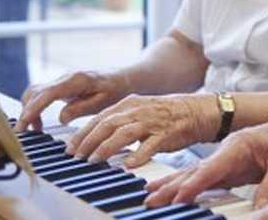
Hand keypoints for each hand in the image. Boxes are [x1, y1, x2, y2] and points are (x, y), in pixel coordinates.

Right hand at [17, 71, 131, 130]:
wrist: (124, 78)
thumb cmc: (117, 90)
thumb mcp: (104, 102)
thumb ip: (82, 108)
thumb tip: (61, 118)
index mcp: (77, 80)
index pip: (48, 93)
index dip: (33, 108)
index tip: (24, 123)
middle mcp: (66, 77)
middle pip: (36, 92)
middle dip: (25, 112)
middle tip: (22, 133)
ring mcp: (62, 80)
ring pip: (35, 92)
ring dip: (29, 110)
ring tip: (33, 130)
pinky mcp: (61, 86)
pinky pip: (41, 95)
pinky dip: (35, 108)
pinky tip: (39, 123)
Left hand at [66, 93, 216, 166]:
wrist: (197, 110)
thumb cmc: (167, 114)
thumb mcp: (140, 110)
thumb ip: (120, 121)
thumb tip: (96, 135)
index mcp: (129, 103)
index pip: (100, 118)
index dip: (83, 133)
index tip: (70, 147)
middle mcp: (139, 110)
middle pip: (108, 124)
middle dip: (89, 140)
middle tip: (77, 155)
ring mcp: (153, 121)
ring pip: (124, 133)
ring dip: (107, 147)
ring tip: (95, 160)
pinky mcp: (166, 133)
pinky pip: (150, 145)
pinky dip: (138, 155)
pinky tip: (128, 165)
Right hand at [144, 110, 267, 207]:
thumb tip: (259, 212)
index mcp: (239, 144)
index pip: (211, 167)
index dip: (194, 184)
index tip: (177, 198)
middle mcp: (229, 151)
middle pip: (195, 171)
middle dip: (172, 187)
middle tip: (148, 201)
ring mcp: (229, 160)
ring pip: (196, 175)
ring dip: (174, 187)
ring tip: (151, 198)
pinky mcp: (233, 168)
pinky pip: (207, 180)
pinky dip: (189, 188)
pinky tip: (175, 195)